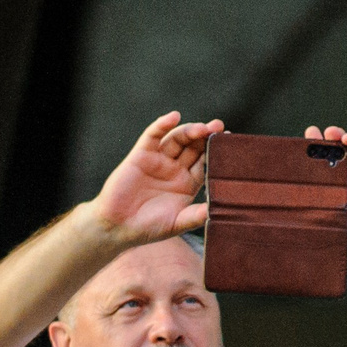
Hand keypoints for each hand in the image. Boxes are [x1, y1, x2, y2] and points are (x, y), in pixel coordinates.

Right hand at [87, 112, 221, 245]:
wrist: (116, 227)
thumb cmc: (148, 228)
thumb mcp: (177, 223)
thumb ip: (197, 216)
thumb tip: (220, 211)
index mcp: (187, 183)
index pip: (206, 162)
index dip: (217, 152)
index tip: (229, 142)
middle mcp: (174, 168)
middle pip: (194, 146)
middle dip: (206, 136)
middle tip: (217, 127)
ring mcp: (158, 160)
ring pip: (177, 139)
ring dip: (189, 130)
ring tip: (201, 128)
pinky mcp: (141, 154)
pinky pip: (153, 135)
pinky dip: (162, 124)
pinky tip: (174, 117)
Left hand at [310, 127, 346, 262]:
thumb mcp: (346, 229)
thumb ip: (328, 219)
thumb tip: (300, 216)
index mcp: (342, 189)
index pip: (326, 165)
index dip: (318, 150)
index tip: (309, 136)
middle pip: (344, 151)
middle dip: (334, 139)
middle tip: (327, 133)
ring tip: (346, 138)